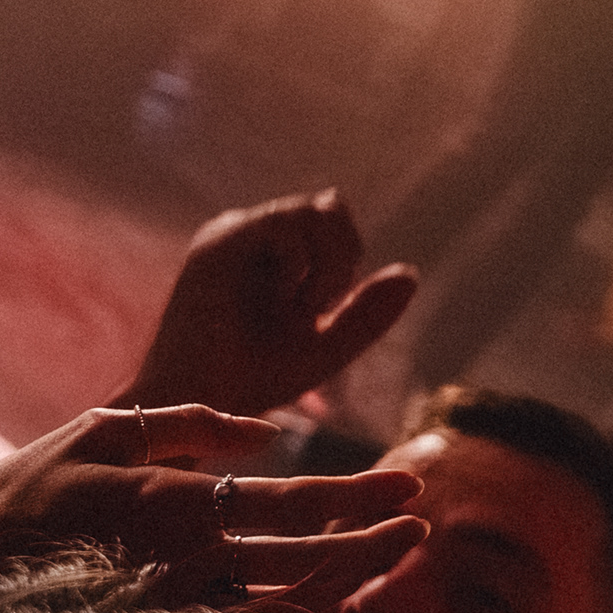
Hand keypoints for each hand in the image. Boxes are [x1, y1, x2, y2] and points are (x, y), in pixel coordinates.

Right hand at [0, 402, 422, 612]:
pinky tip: (328, 605)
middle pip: (296, 557)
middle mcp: (175, 563)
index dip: (354, 496)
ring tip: (392, 558)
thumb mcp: (87, 435)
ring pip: (278, 603)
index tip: (410, 485)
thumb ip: (180, 423)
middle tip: (421, 524)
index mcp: (164, 504)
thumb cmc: (13, 504)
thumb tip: (266, 430)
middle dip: (366, 541)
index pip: (283, 502)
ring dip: (340, 582)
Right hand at [128, 190, 416, 419]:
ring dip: (329, 264)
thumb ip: (367, 313)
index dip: (348, 257)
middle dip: (345, 257)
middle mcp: (251, 234)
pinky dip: (305, 264)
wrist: (201, 406)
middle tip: (318, 309)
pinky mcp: (218, 243)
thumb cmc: (254, 379)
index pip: (333, 220)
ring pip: (316, 210)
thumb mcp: (327, 346)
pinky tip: (289, 301)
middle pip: (330, 206)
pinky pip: (286, 225)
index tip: (324, 310)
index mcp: (272, 252)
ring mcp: (233, 234)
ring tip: (306, 309)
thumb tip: (411, 272)